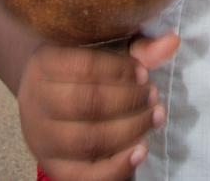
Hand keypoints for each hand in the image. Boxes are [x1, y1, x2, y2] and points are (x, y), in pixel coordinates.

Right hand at [17, 33, 178, 180]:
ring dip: (129, 129)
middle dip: (128, 100)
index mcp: (46, 61)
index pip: (85, 65)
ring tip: (155, 116)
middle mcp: (36, 99)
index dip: (120, 70)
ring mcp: (41, 136)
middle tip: (153, 96)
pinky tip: (141, 150)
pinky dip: (116, 166)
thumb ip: (139, 48)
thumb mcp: (107, 48)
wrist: (50, 93)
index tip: (145, 73)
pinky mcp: (52, 166)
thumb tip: (173, 42)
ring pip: (86, 139)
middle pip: (87, 103)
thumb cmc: (85, 65)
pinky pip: (83, 175)